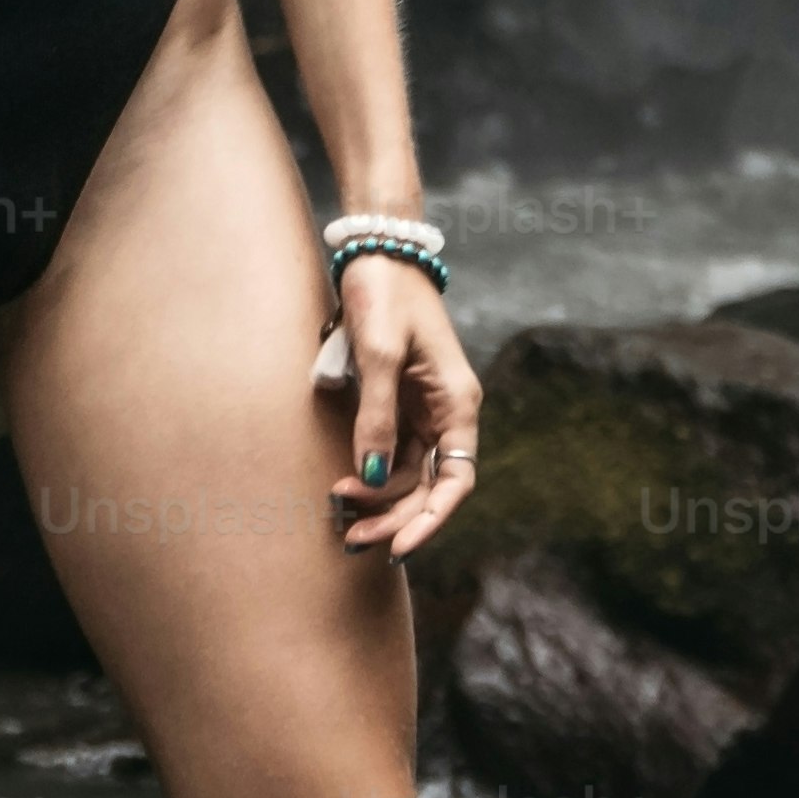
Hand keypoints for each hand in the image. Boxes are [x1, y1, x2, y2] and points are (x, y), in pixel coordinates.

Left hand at [324, 259, 480, 559]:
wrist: (375, 253)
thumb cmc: (385, 295)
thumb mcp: (380, 354)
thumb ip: (377, 416)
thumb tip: (372, 475)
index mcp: (457, 403)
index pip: (456, 480)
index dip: (431, 518)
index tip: (399, 544)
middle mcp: (446, 413)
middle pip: (429, 485)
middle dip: (395, 516)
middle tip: (352, 539)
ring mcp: (422, 410)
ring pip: (408, 475)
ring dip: (380, 501)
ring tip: (342, 520)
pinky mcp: (398, 402)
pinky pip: (391, 453)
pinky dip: (371, 475)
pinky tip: (346, 490)